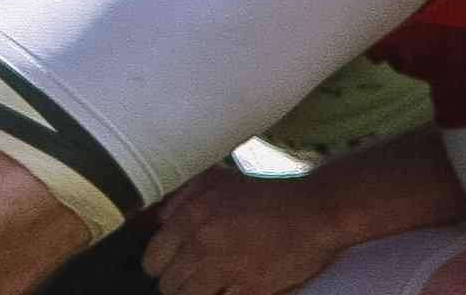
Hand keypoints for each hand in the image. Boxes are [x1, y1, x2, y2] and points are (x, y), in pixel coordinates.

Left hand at [143, 165, 347, 294]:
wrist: (313, 212)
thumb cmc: (262, 196)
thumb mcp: (212, 181)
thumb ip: (176, 199)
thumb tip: (153, 221)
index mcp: (190, 217)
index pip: (152, 260)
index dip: (159, 266)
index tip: (168, 266)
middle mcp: (204, 243)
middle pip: (168, 285)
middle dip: (176, 284)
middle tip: (190, 278)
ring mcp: (229, 269)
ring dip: (196, 294)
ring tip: (208, 285)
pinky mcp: (253, 289)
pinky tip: (230, 288)